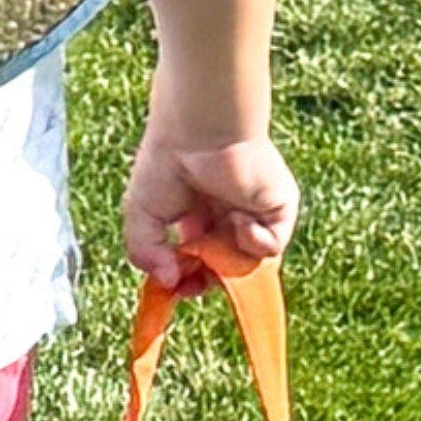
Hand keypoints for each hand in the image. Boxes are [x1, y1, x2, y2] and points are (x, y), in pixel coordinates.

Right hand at [121, 117, 298, 293]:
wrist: (197, 134)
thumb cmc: (166, 164)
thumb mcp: (141, 215)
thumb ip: (145, 253)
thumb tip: (166, 282)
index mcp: (199, 214)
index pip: (200, 261)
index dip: (187, 279)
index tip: (172, 287)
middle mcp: (229, 215)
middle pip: (227, 267)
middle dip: (207, 279)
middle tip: (192, 280)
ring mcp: (256, 213)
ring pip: (250, 261)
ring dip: (227, 258)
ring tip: (209, 236)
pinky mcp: (279, 208)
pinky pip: (273, 246)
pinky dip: (253, 242)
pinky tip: (236, 219)